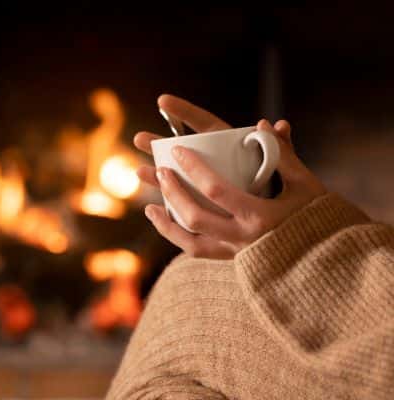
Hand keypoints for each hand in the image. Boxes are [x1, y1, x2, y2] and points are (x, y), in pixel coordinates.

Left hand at [136, 94, 326, 258]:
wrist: (326, 262)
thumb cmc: (317, 218)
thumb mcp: (305, 185)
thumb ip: (285, 156)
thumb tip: (268, 124)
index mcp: (260, 215)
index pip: (217, 190)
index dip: (194, 169)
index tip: (178, 149)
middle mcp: (243, 238)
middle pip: (195, 216)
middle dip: (173, 191)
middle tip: (158, 170)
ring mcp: (234, 253)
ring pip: (190, 241)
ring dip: (166, 222)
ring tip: (149, 205)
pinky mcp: (230, 261)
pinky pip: (196, 252)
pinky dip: (176, 237)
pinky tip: (163, 222)